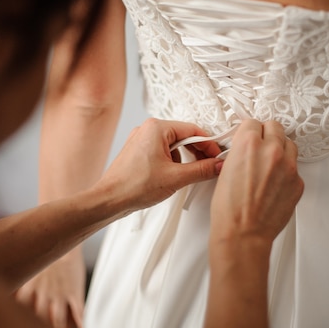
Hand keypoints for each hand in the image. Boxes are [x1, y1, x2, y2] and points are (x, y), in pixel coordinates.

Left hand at [15, 248, 84, 327]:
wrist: (66, 237)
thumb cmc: (45, 254)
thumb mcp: (26, 267)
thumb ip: (15, 284)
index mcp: (29, 286)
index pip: (20, 308)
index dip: (18, 319)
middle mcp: (44, 292)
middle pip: (39, 317)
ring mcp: (61, 294)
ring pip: (58, 318)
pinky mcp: (75, 293)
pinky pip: (79, 312)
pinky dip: (81, 326)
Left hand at [97, 118, 222, 212]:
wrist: (109, 200)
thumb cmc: (134, 186)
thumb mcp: (176, 178)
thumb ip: (202, 169)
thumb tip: (219, 165)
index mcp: (157, 127)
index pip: (193, 130)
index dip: (209, 145)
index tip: (219, 157)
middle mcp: (148, 129)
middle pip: (184, 136)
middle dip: (198, 152)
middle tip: (210, 166)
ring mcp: (141, 140)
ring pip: (174, 145)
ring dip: (186, 158)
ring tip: (190, 174)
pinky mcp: (138, 152)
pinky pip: (162, 152)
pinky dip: (173, 162)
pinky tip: (174, 176)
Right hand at [210, 120, 303, 244]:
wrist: (244, 234)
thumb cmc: (229, 209)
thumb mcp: (225, 170)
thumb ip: (241, 152)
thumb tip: (248, 146)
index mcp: (249, 144)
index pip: (253, 122)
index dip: (249, 131)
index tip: (248, 136)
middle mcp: (271, 151)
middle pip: (275, 127)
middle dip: (266, 134)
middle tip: (260, 146)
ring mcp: (288, 167)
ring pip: (289, 145)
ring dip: (279, 150)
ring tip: (268, 164)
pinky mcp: (298, 182)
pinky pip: (294, 168)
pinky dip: (285, 172)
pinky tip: (273, 184)